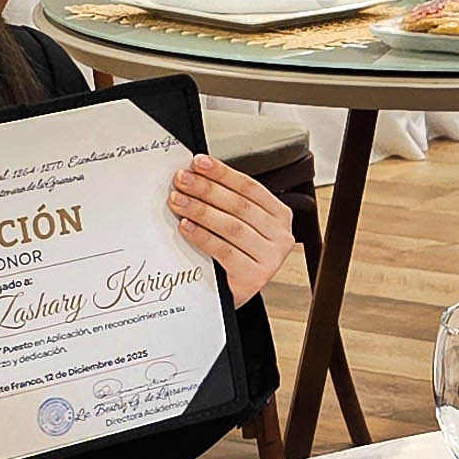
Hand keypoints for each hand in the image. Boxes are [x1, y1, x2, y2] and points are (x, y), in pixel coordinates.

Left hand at [167, 155, 297, 303]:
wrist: (232, 295)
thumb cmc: (235, 258)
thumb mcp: (239, 226)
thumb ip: (225, 203)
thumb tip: (194, 176)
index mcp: (278, 216)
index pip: (250, 187)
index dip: (223, 173)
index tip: (199, 163)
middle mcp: (279, 236)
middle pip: (240, 206)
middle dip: (207, 189)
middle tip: (182, 180)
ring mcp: (270, 258)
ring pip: (232, 227)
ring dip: (201, 210)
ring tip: (178, 201)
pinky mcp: (254, 277)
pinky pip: (224, 251)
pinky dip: (203, 237)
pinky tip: (187, 226)